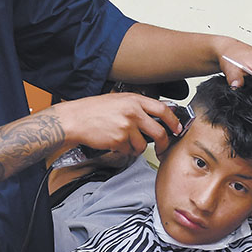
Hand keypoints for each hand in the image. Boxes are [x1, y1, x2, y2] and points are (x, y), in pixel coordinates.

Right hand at [49, 93, 179, 156]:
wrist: (75, 119)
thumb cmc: (92, 110)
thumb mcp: (118, 100)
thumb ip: (136, 106)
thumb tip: (154, 116)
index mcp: (134, 100)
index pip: (163, 110)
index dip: (174, 121)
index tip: (177, 128)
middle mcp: (133, 112)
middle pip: (159, 132)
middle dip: (163, 143)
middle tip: (161, 147)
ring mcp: (126, 127)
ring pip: (143, 145)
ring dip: (137, 148)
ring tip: (125, 142)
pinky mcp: (119, 140)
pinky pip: (129, 150)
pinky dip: (124, 150)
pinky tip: (115, 142)